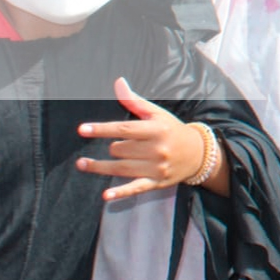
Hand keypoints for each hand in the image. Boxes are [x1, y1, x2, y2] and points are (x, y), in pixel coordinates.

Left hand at [77, 78, 211, 200]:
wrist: (197, 153)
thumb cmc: (172, 130)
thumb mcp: (156, 114)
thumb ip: (135, 100)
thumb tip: (119, 82)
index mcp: (156, 129)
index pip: (124, 128)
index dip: (101, 129)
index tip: (82, 130)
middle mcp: (157, 149)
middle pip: (120, 149)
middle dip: (114, 147)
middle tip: (120, 146)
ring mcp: (156, 167)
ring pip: (121, 168)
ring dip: (100, 167)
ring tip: (82, 164)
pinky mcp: (156, 182)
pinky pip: (135, 188)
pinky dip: (121, 193)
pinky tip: (106, 196)